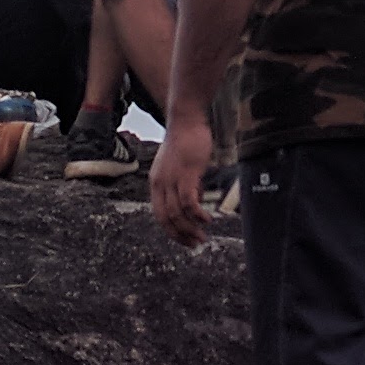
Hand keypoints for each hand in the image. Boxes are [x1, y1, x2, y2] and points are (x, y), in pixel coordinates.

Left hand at [152, 117, 218, 246]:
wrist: (186, 119)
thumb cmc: (186, 140)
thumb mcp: (181, 167)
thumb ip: (185, 185)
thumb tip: (194, 202)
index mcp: (157, 183)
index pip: (159, 215)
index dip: (171, 231)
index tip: (184, 239)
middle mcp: (160, 183)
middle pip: (166, 219)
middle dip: (180, 236)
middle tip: (194, 244)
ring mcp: (171, 180)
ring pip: (177, 214)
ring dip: (190, 229)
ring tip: (202, 237)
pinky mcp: (185, 174)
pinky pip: (189, 203)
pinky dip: (197, 215)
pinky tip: (207, 220)